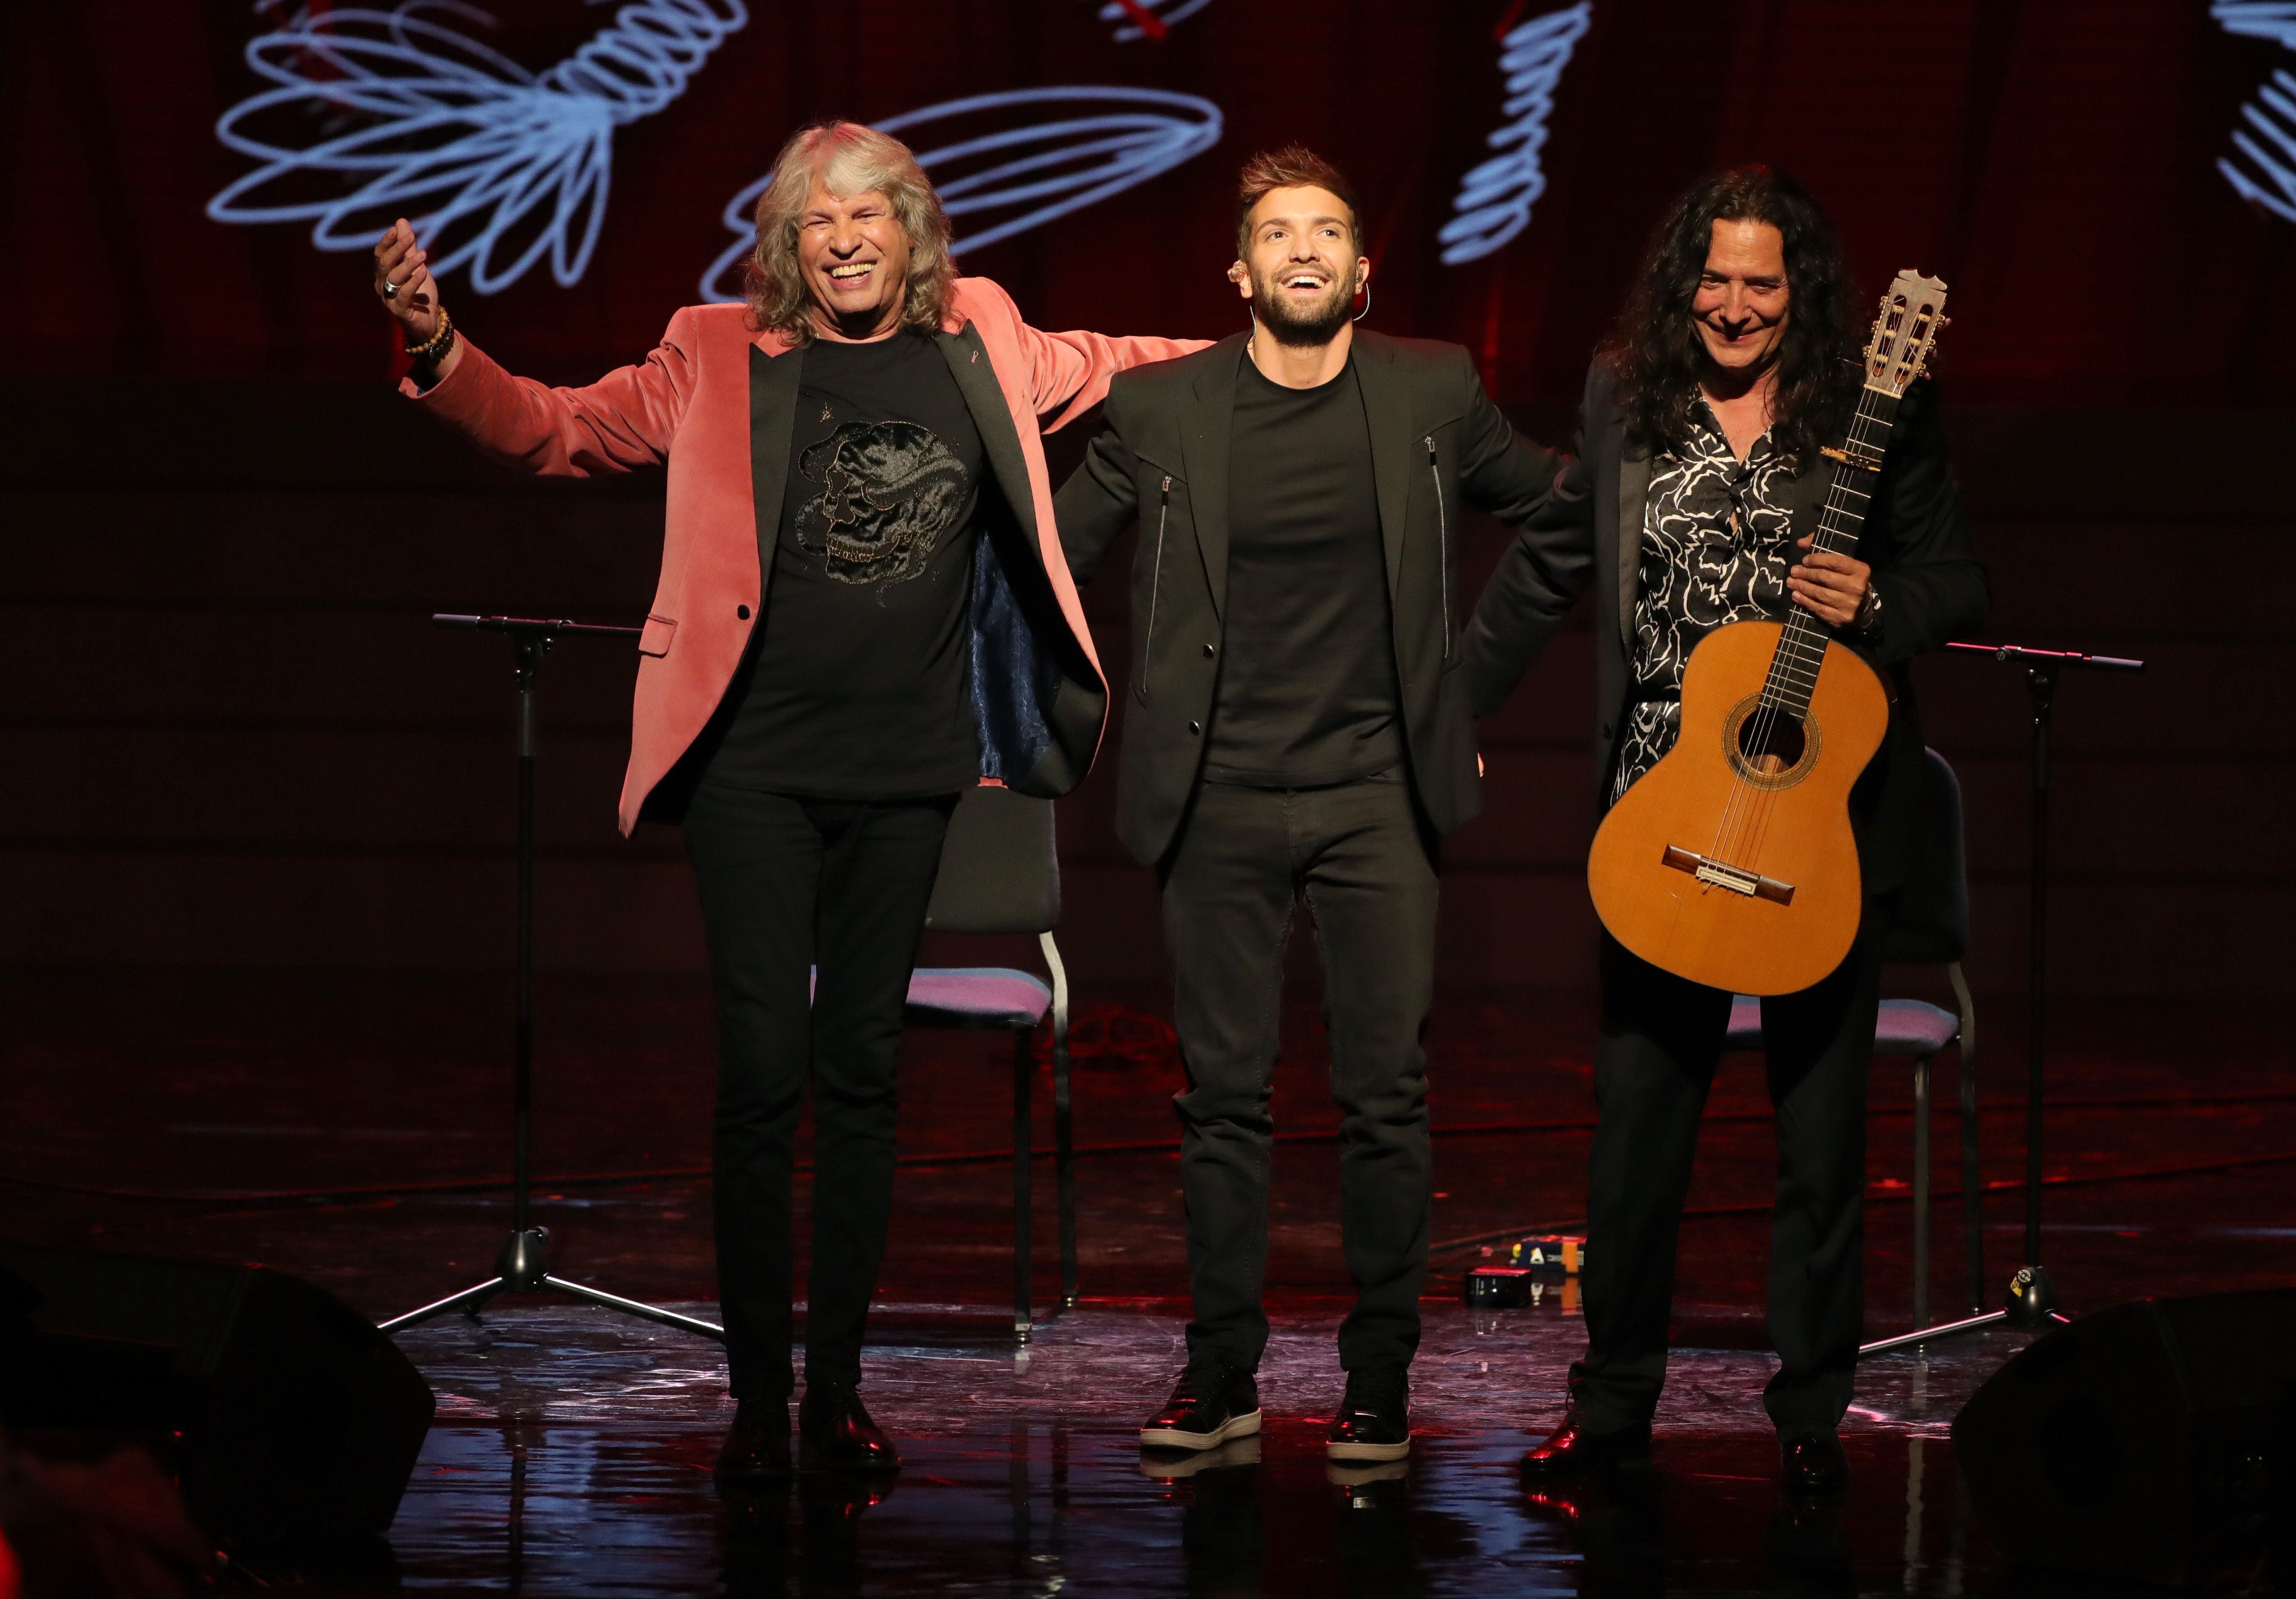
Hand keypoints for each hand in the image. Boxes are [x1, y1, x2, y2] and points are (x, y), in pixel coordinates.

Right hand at [372, 218, 444, 347]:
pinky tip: (423, 272)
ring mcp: (388, 298)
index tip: (396, 229)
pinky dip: (413, 282)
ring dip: (408, 264)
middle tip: (411, 238)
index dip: (387, 241)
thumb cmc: (420, 293)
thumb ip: (409, 247)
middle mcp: (382, 285)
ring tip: (423, 255)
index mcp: (383, 273)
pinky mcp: (399, 310)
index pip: (380, 254)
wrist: (430, 322)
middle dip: (397, 249)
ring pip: (394, 278)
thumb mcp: (416, 266)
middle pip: (384, 263)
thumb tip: (400, 221)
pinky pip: (404, 294)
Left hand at [1788, 536, 1870, 628]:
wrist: (1862, 607)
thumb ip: (1821, 549)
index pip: (1835, 562)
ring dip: (1802, 587)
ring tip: (1791, 582)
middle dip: (1806, 574)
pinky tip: (1796, 595)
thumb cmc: (1848, 580)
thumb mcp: (1841, 563)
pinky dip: (1804, 602)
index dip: (1817, 560)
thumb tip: (1801, 542)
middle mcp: (1857, 587)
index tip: (1804, 560)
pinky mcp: (1841, 618)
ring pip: (1820, 594)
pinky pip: (1818, 609)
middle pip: (1825, 578)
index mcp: (1860, 570)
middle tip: (1794, 571)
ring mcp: (1849, 604)